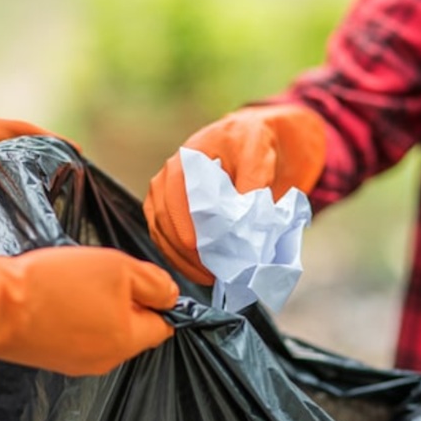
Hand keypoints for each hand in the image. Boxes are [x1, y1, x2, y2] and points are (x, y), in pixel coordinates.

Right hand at [0, 237, 178, 376]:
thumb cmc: (53, 285)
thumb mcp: (117, 268)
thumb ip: (153, 283)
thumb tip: (171, 297)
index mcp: (126, 342)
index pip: (163, 326)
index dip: (157, 297)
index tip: (139, 277)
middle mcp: (104, 361)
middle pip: (131, 328)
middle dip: (124, 300)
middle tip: (101, 274)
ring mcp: (73, 363)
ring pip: (102, 330)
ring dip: (95, 306)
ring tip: (72, 282)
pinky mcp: (47, 356)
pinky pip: (73, 333)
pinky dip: (69, 314)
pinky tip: (53, 295)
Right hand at [143, 104, 325, 284]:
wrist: (248, 143)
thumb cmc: (252, 145)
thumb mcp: (258, 154)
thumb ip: (252, 182)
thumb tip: (244, 219)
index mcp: (184, 163)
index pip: (176, 202)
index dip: (188, 230)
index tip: (205, 253)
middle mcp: (165, 180)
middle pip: (165, 223)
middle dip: (187, 252)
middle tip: (213, 273)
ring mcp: (162, 199)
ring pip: (162, 236)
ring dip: (182, 261)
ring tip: (210, 277)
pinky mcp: (166, 215)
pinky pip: (165, 241)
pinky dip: (180, 260)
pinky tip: (200, 272)